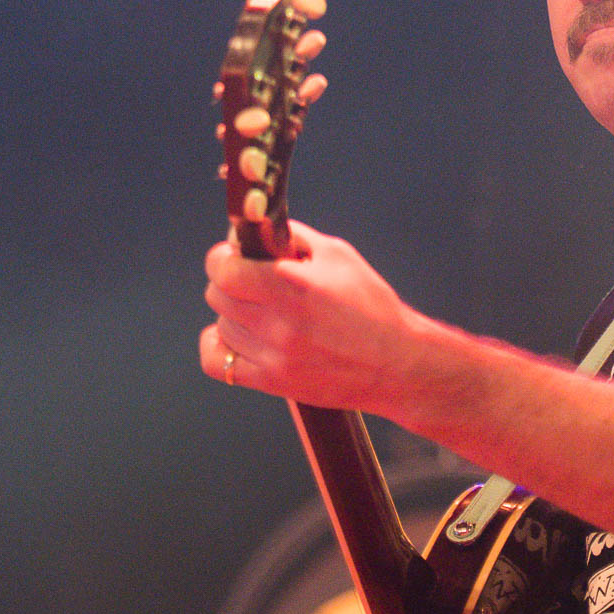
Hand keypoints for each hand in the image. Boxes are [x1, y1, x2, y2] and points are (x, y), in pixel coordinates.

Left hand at [200, 221, 422, 413]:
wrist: (397, 362)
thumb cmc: (373, 307)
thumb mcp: (341, 257)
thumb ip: (295, 239)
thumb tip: (256, 231)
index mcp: (296, 284)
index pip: (224, 268)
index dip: (224, 257)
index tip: (234, 256)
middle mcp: (281, 321)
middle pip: (217, 294)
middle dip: (232, 281)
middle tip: (254, 281)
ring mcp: (274, 354)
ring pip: (221, 324)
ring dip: (236, 313)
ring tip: (265, 312)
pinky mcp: (271, 381)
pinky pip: (216, 362)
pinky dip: (219, 346)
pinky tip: (240, 337)